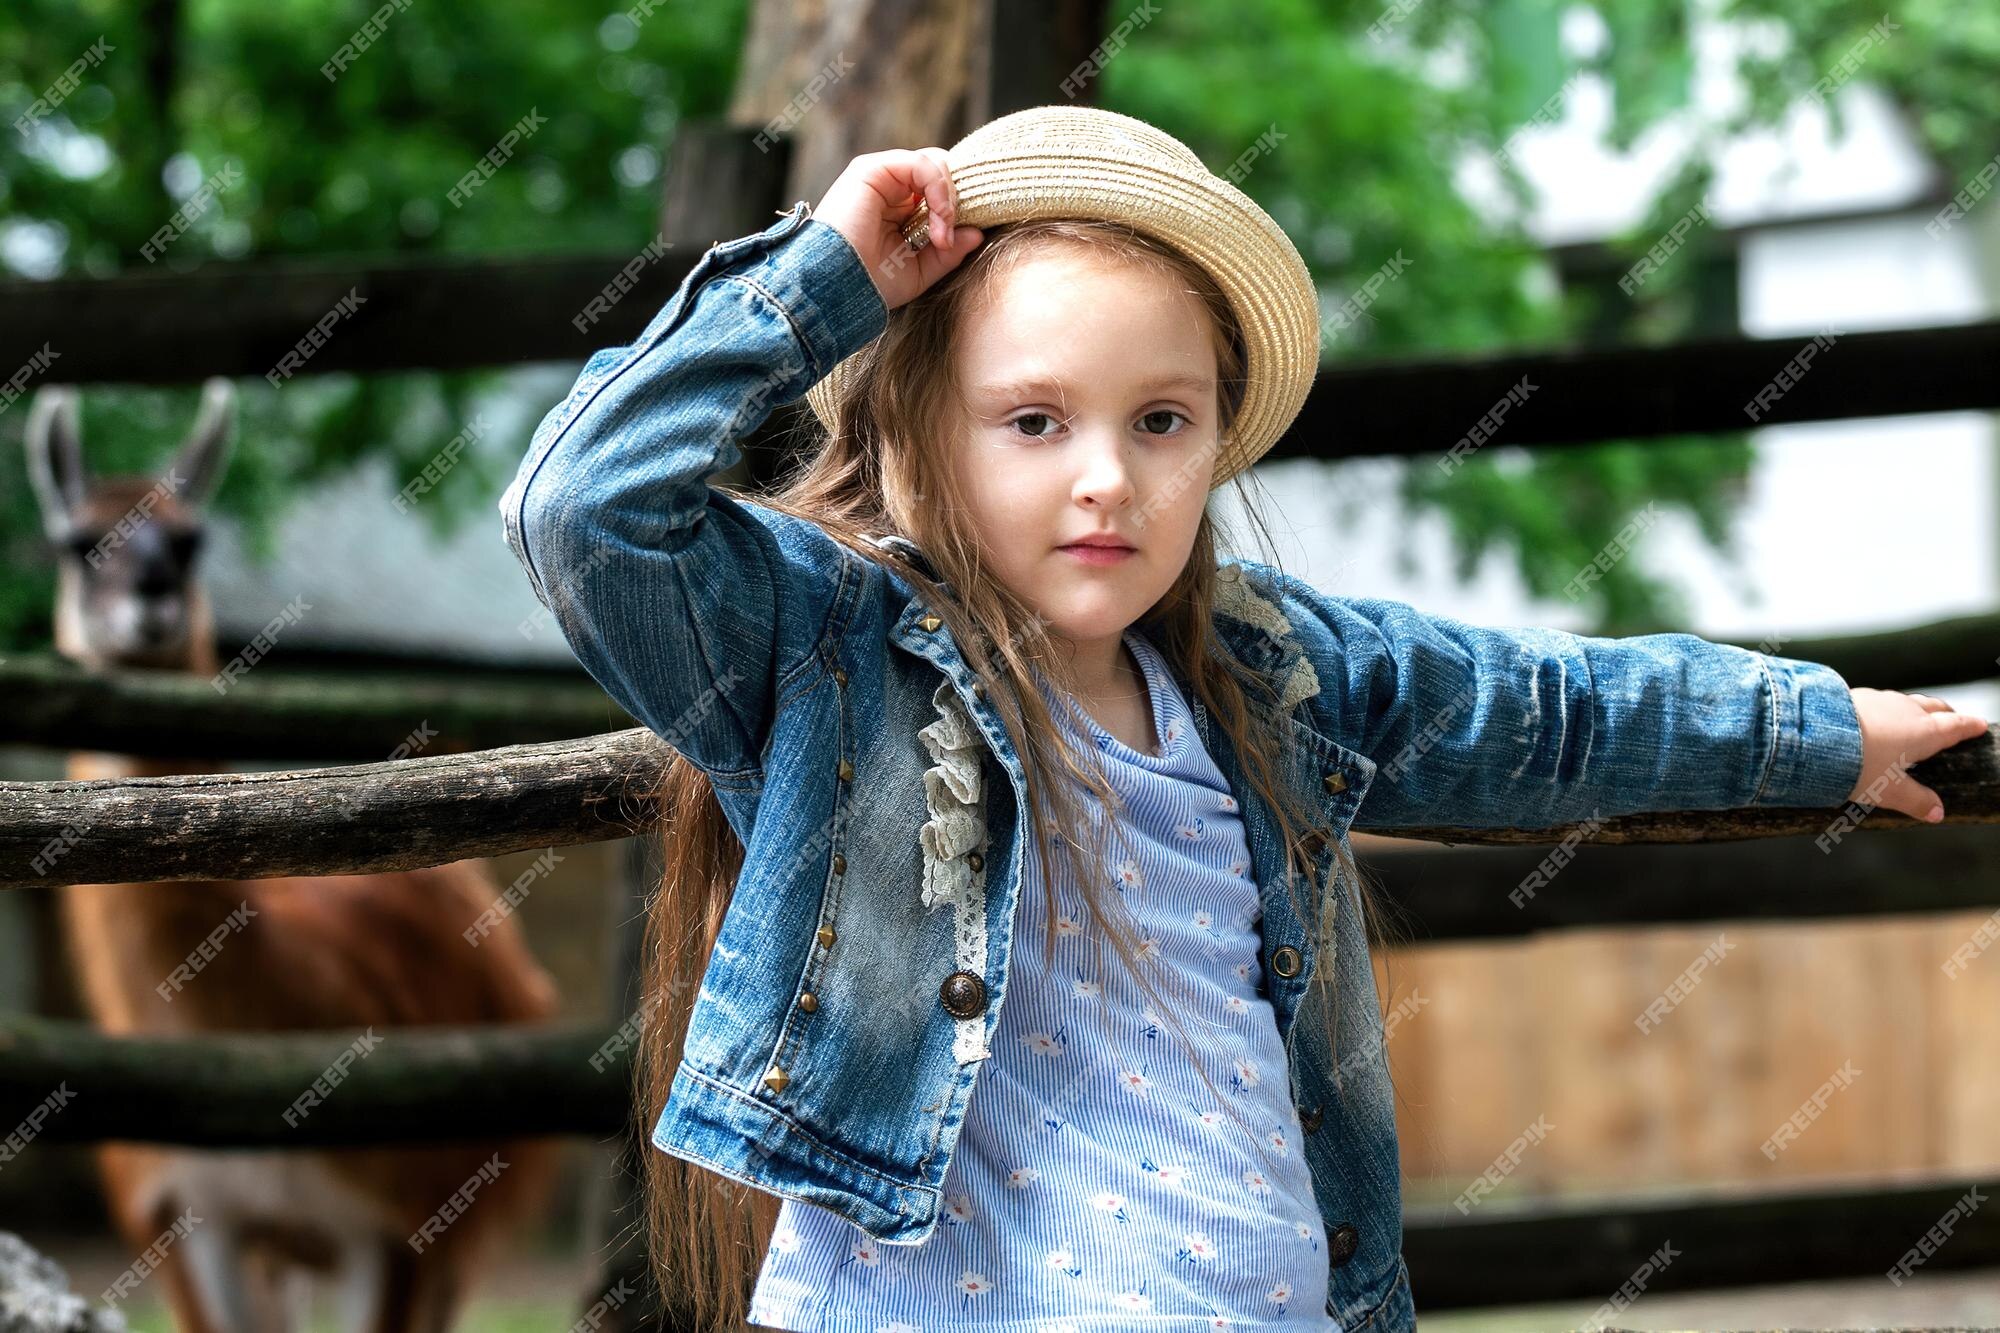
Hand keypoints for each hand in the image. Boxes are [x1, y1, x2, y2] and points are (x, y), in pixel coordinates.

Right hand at [814, 147, 982, 311]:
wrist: (838, 287)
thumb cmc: (871, 284)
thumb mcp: (920, 270)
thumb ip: (948, 252)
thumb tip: (977, 233)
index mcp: (899, 211)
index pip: (939, 192)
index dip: (955, 209)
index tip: (958, 240)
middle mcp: (890, 190)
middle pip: (941, 174)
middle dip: (954, 203)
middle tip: (948, 238)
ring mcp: (881, 177)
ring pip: (935, 164)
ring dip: (948, 200)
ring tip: (941, 233)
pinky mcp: (872, 169)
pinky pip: (922, 164)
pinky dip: (938, 189)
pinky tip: (937, 219)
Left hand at [1844, 687, 1988, 821]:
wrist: (1813, 736)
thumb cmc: (1856, 764)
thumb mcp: (1889, 791)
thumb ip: (1915, 800)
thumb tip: (1937, 813)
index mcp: (1924, 732)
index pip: (1955, 726)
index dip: (1969, 726)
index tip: (1980, 725)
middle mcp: (1906, 710)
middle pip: (1934, 707)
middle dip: (1946, 713)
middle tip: (1954, 718)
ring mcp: (1879, 700)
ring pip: (1906, 702)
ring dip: (1915, 709)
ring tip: (1916, 718)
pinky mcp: (1853, 696)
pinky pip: (1879, 701)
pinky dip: (1887, 709)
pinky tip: (1877, 717)